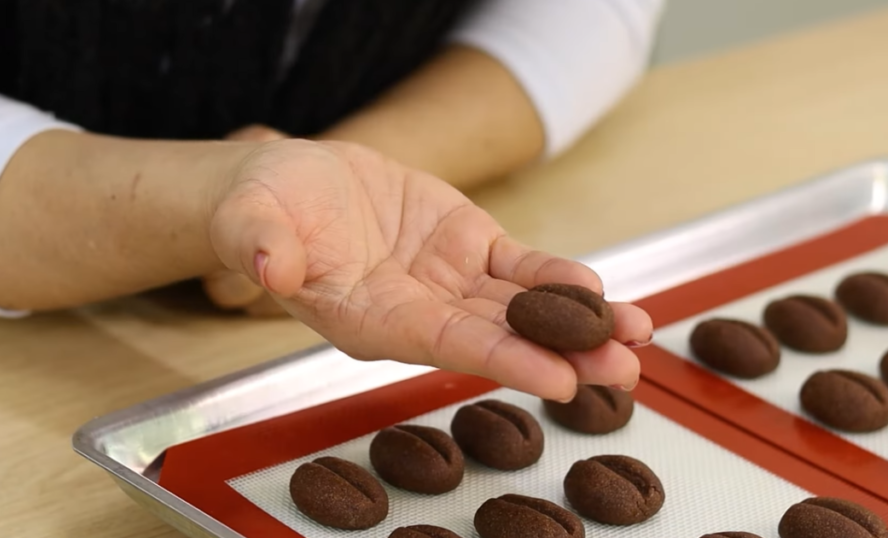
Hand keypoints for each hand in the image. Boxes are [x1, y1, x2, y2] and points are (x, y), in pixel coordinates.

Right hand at [208, 138, 652, 400]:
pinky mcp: (467, 249)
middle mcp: (416, 312)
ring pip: (521, 310)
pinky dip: (558, 281)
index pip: (441, 346)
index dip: (501, 359)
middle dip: (563, 354)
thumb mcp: (249, 219)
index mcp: (367, 319)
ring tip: (638, 334)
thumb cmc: (264, 210)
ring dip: (579, 324)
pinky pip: (519, 269)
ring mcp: (447, 283)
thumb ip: (258, 243)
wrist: (291, 186)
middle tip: (625, 371)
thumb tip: (265, 263)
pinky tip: (598, 291)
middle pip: (498, 339)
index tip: (558, 378)